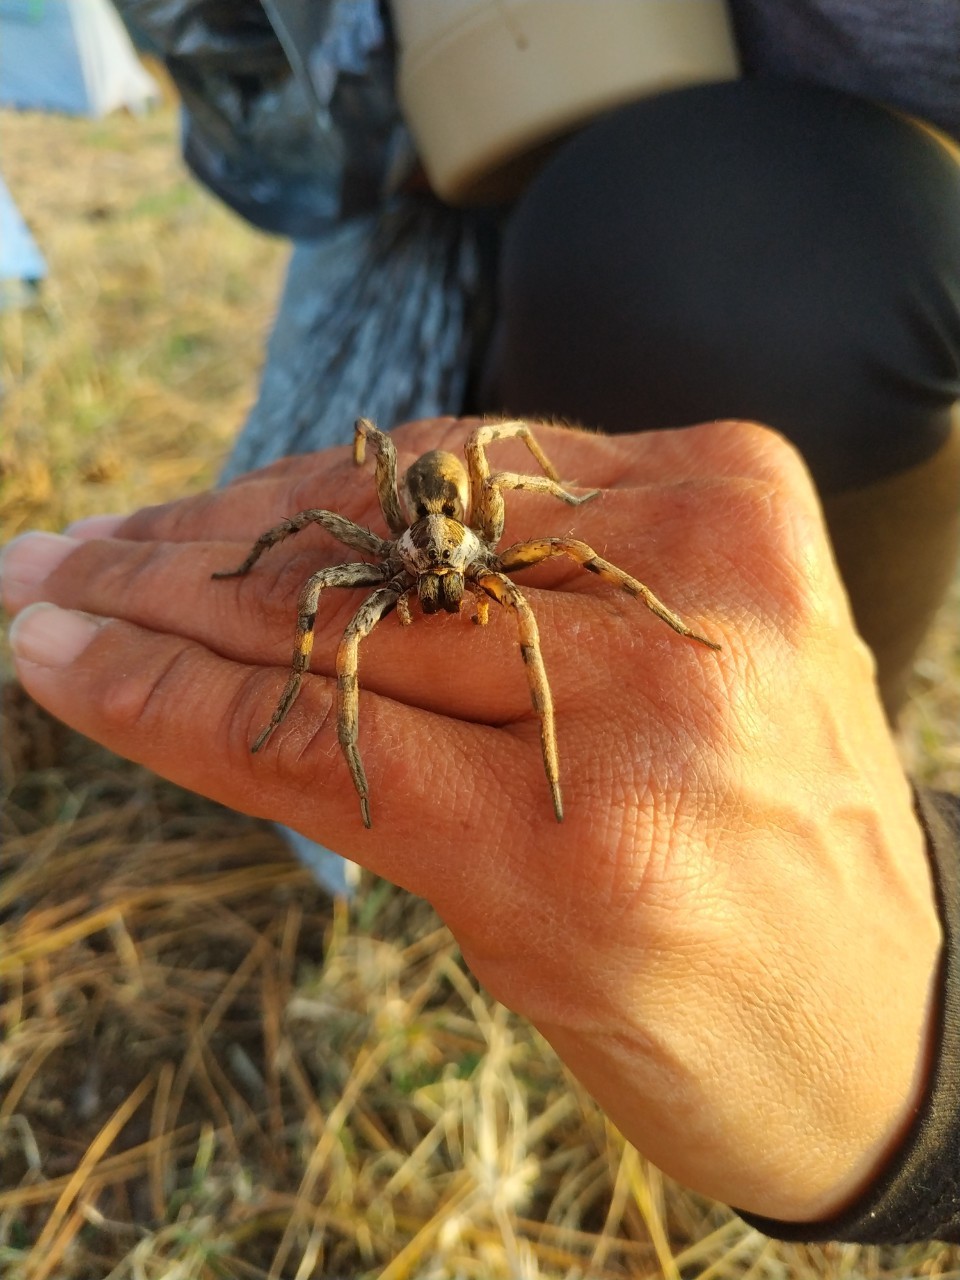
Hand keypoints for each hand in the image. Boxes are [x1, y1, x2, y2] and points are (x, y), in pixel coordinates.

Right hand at [1, 418, 940, 1222]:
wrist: (880, 993)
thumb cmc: (691, 1011)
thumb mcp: (502, 945)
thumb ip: (369, 791)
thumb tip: (196, 669)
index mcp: (586, 853)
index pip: (306, 728)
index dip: (155, 685)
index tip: (45, 645)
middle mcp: (659, 691)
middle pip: (351, 605)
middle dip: (178, 585)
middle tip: (57, 566)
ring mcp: (711, 568)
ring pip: (417, 506)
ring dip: (269, 519)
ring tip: (149, 534)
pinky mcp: (736, 491)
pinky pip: (510, 462)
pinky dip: (395, 483)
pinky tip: (299, 500)